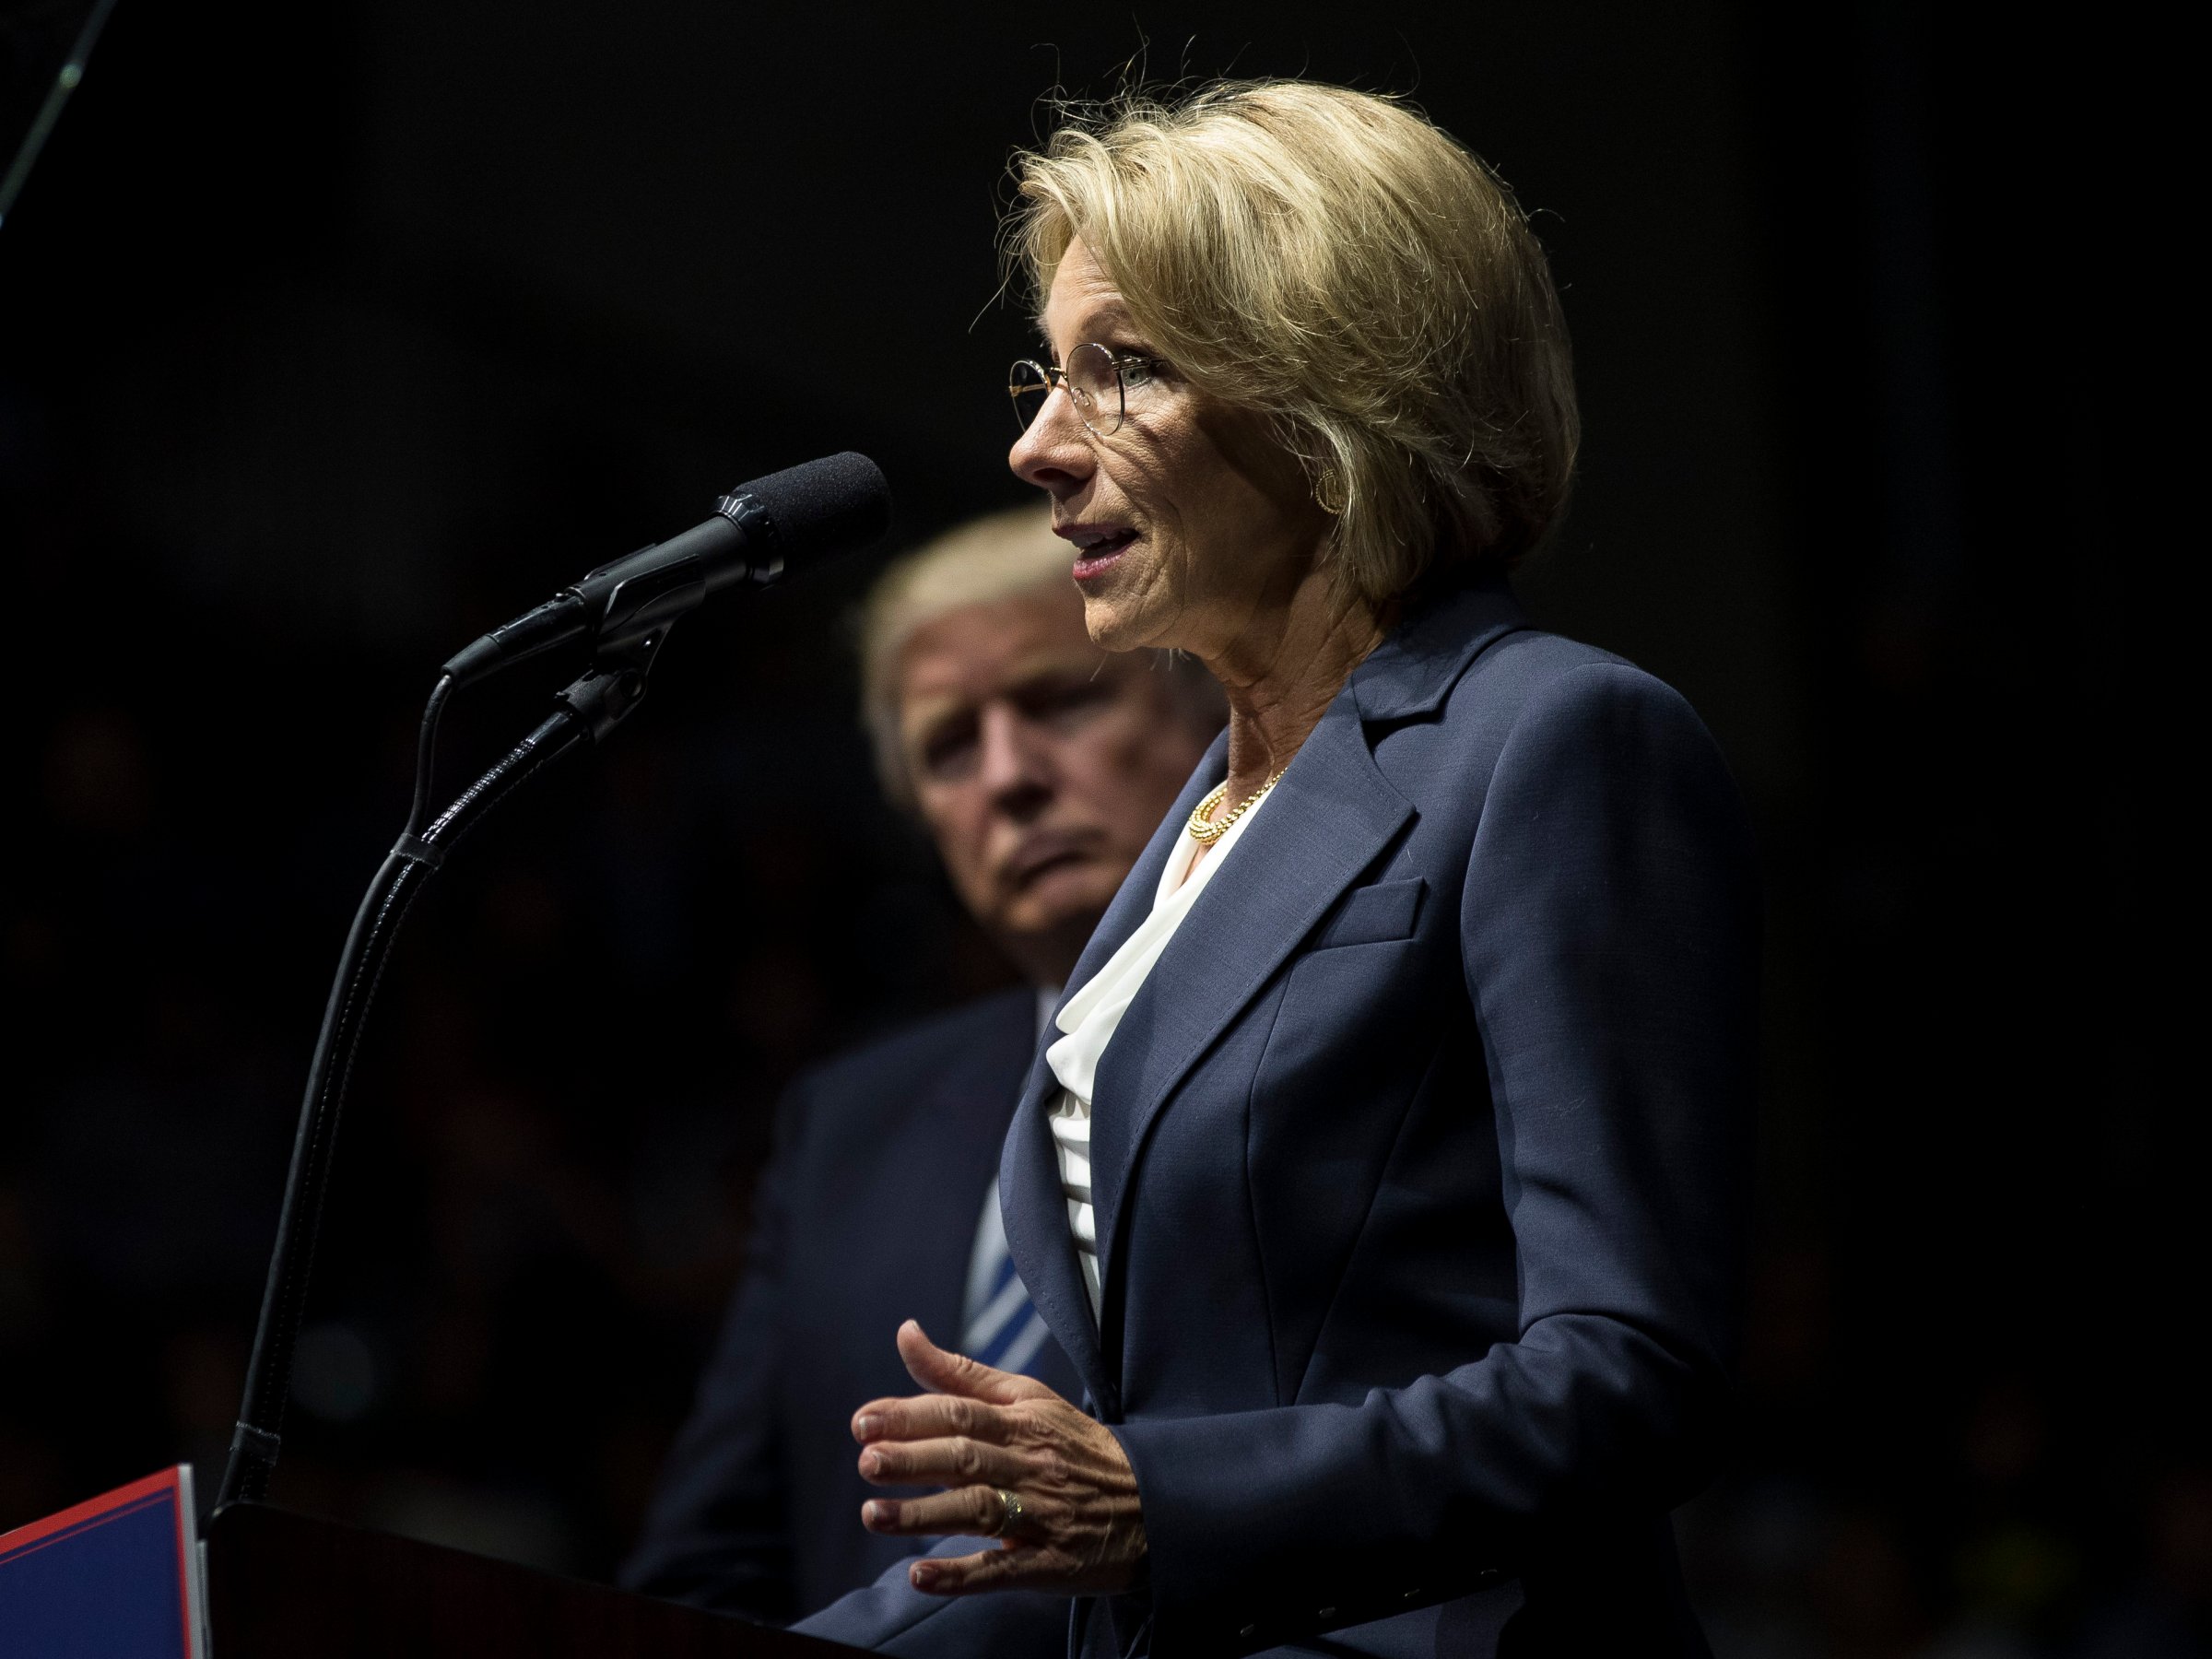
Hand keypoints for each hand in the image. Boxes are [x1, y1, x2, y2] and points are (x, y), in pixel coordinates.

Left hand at [853, 1319, 1145, 1595]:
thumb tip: (905, 1333)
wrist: (1153, 1502)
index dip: (910, 1417)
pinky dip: (960, 1574)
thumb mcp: (1028, 1398)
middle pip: (966, 1457)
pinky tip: (920, 1576)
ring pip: (978, 1510)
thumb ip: (961, 1374)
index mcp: (1023, 1421)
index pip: (961, 1413)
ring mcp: (1041, 1515)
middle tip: (867, 1462)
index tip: (864, 1422)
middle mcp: (1030, 1464)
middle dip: (913, 1459)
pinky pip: (1001, 1569)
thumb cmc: (1074, 1446)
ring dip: (923, 1516)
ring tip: (875, 1515)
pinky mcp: (1048, 1563)